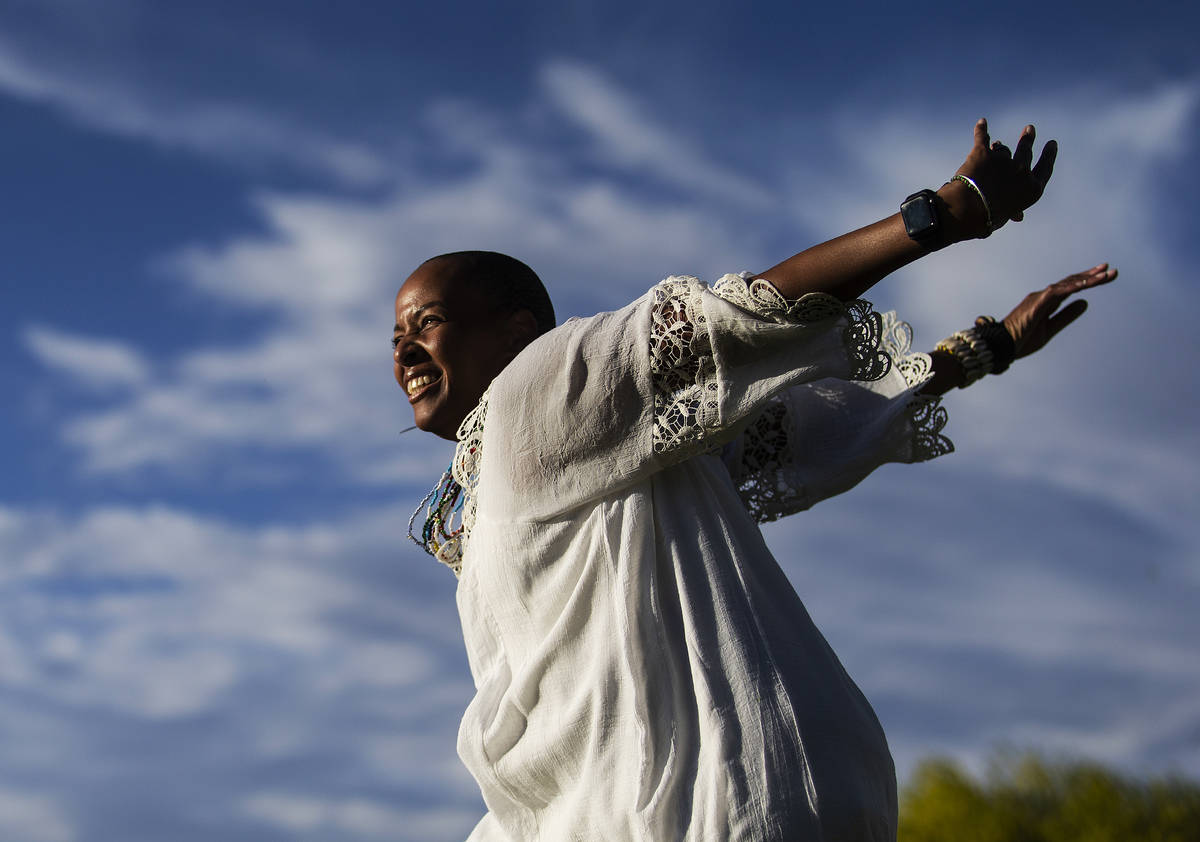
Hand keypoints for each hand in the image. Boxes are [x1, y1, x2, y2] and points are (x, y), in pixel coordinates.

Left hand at [947, 119, 1056, 238]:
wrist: (969, 209)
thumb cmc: (988, 218)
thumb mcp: (1007, 216)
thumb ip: (1014, 209)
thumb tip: (1018, 216)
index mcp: (1032, 189)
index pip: (1045, 168)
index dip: (1049, 155)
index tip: (1052, 144)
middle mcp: (1021, 171)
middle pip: (1026, 151)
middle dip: (1028, 139)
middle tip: (1029, 129)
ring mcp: (1003, 160)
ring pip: (1002, 149)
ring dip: (998, 146)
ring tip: (996, 142)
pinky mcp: (983, 153)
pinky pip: (982, 137)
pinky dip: (981, 130)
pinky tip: (982, 123)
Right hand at [1002, 263, 1116, 359]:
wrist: (1003, 346)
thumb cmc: (1022, 340)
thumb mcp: (1051, 329)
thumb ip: (1067, 316)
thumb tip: (1085, 302)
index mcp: (1047, 302)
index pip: (1070, 288)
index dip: (1088, 281)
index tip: (1105, 276)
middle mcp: (1044, 296)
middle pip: (1071, 282)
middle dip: (1092, 276)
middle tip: (1111, 271)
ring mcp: (1039, 298)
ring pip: (1067, 285)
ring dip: (1087, 279)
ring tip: (1105, 275)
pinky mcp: (1037, 303)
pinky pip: (1057, 292)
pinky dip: (1072, 287)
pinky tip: (1086, 284)